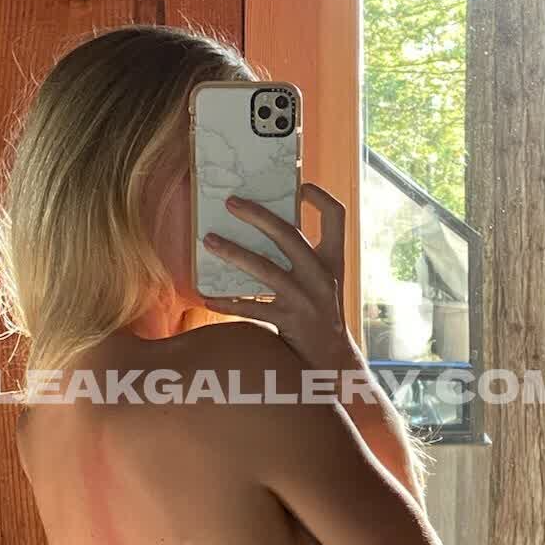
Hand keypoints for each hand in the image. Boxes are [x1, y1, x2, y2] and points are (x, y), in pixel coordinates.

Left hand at [201, 184, 355, 374]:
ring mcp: (305, 299)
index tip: (300, 184)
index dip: (320, 197)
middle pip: (288, 234)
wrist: (332, 360)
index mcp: (334, 260)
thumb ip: (306, 256)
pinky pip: (251, 307)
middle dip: (257, 215)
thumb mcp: (324, 280)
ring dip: (233, 252)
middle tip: (231, 202)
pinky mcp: (288, 321)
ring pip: (264, 268)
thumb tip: (268, 227)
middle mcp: (322, 276)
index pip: (337, 216)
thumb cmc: (321, 313)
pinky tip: (207, 296)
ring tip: (208, 241)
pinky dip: (227, 301)